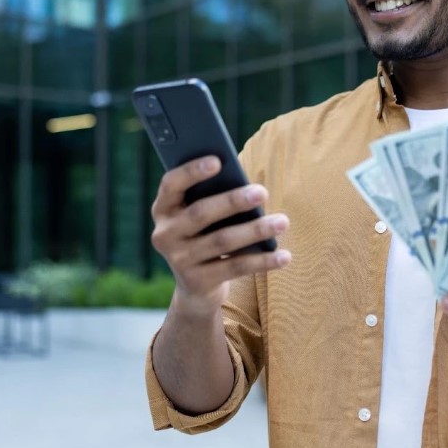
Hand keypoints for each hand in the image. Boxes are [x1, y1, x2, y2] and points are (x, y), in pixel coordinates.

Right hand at [150, 156, 291, 317]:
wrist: (196, 286)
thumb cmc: (205, 235)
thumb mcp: (202, 217)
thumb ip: (213, 199)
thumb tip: (249, 189)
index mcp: (163, 209)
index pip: (171, 184)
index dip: (191, 171)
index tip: (218, 161)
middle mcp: (164, 234)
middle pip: (200, 213)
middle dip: (233, 201)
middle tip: (262, 192)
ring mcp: (179, 260)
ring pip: (222, 241)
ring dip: (255, 230)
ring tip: (282, 221)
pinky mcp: (197, 282)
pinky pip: (235, 268)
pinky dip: (262, 260)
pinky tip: (284, 255)